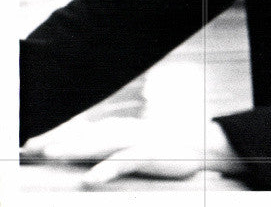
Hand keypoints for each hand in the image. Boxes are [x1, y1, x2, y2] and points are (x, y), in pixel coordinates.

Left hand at [22, 117, 242, 186]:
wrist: (204, 145)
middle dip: (56, 140)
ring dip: (76, 147)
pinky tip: (93, 178)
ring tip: (52, 152)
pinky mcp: (153, 153)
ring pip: (102, 143)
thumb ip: (109, 147)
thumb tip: (82, 149)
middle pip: (84, 135)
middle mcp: (124, 131)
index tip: (27, 145)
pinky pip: (128, 161)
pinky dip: (110, 168)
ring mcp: (138, 140)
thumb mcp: (134, 146)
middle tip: (30, 147)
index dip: (56, 136)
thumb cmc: (165, 148)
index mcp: (117, 130)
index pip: (81, 131)